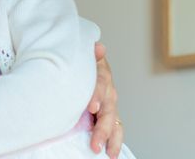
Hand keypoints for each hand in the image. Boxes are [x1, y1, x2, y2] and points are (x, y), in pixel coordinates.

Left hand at [88, 42, 122, 157]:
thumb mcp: (83, 56)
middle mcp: (109, 91)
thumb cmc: (80, 63)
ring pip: (115, 123)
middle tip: (95, 143)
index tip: (92, 107)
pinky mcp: (107, 117)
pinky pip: (115, 130)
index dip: (97, 95)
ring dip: (112, 138)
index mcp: (102, 74)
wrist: (80, 67)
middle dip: (102, 128)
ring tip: (109, 153)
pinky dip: (115, 142)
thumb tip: (99, 46)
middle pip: (109, 110)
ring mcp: (109, 105)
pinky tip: (112, 153)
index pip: (101, 84)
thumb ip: (90, 54)